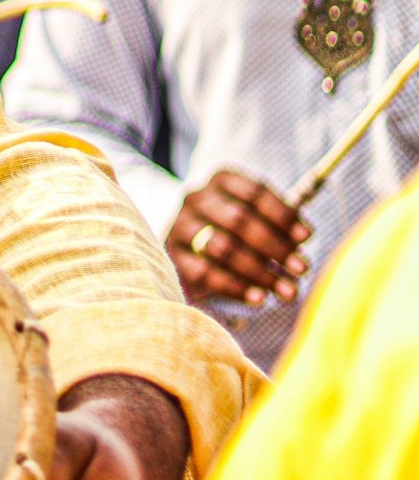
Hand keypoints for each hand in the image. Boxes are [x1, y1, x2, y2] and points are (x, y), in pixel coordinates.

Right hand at [165, 169, 308, 305]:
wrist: (194, 255)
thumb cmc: (237, 233)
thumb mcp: (257, 220)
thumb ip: (279, 225)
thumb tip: (302, 237)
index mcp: (221, 181)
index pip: (254, 192)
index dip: (283, 215)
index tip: (306, 237)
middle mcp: (197, 198)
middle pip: (239, 220)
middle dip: (275, 246)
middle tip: (301, 269)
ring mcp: (181, 226)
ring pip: (222, 247)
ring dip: (260, 271)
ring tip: (287, 290)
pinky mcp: (172, 256)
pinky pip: (205, 273)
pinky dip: (236, 287)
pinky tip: (259, 298)